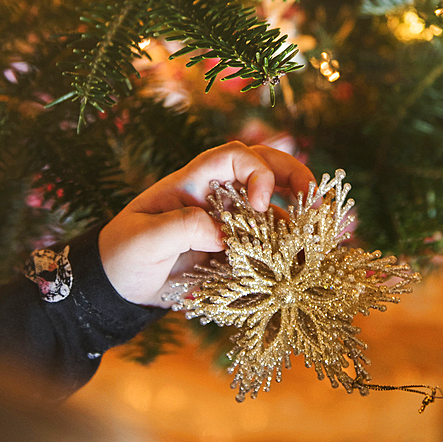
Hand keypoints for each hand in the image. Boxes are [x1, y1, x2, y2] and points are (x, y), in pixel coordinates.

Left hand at [98, 141, 314, 307]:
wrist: (119, 285)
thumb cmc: (124, 252)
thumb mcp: (143, 238)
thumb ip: (180, 229)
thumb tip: (223, 234)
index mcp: (195, 182)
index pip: (234, 156)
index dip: (256, 172)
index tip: (261, 205)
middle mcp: (218, 195)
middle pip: (267, 167)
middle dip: (297, 177)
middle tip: (317, 200)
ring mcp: (231, 221)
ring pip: (277, 205)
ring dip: (302, 215)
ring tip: (323, 235)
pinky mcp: (237, 250)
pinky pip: (271, 243)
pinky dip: (293, 248)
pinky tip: (309, 260)